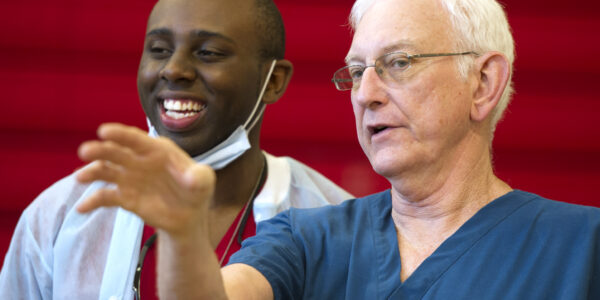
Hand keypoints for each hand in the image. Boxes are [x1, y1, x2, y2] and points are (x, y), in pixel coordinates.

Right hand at [75, 123, 215, 236]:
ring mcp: (130, 178)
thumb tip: (192, 177)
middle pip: (117, 152)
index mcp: (157, 150)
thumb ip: (199, 176)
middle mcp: (139, 161)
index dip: (121, 134)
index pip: (137, 139)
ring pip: (106, 171)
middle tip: (85, 151)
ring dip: (92, 171)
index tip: (104, 131)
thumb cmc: (196, 191)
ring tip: (80, 177)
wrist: (189, 216)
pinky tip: (82, 208)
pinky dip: (92, 201)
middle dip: (101, 150)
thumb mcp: (204, 182)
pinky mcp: (125, 197)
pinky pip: (106, 197)